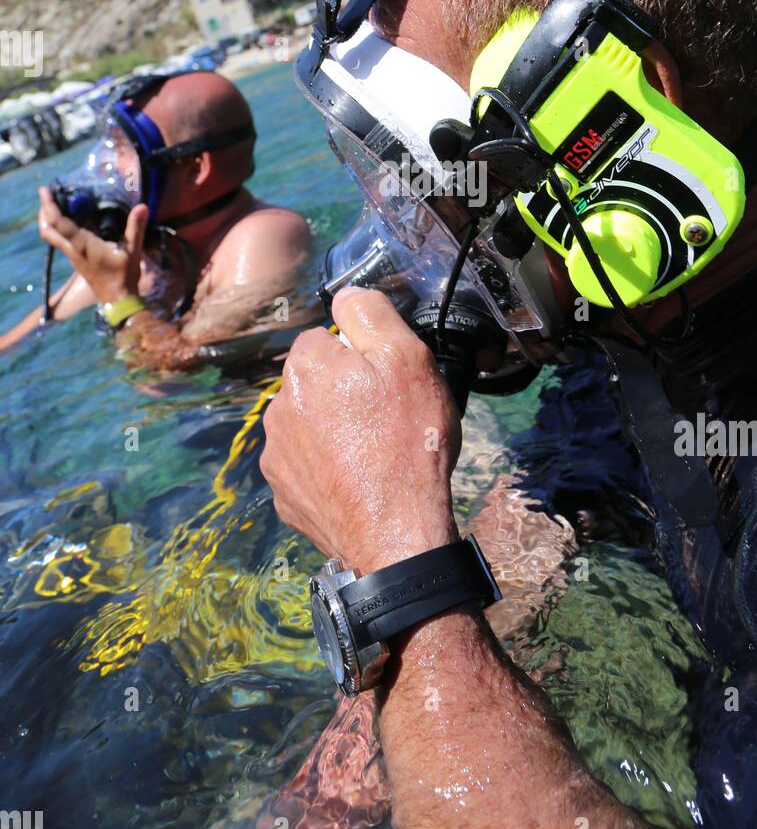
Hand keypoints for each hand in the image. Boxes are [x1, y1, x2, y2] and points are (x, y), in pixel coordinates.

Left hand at [37, 186, 147, 305]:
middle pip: (48, 230)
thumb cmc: (124, 277)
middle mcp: (73, 249)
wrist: (117, 300)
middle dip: (43, 212)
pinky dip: (59, 227)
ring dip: (49, 219)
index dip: (50, 206)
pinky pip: (61, 240)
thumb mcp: (133, 251)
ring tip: (55, 203)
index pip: (60, 223)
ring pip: (52, 236)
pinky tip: (70, 220)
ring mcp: (73, 255)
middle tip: (46, 195)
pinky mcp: (77, 259)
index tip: (44, 190)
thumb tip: (142, 206)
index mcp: (82, 245)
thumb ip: (136, 228)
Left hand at [261, 287, 461, 572]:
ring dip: (334, 431)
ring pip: (308, 425)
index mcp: (305, 366)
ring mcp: (276, 455)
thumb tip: (346, 294)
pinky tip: (359, 483)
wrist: (396, 534)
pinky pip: (306, 468)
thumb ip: (370, 313)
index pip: (327, 338)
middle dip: (344, 393)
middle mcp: (278, 406)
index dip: (361, 356)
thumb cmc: (407, 441)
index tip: (386, 381)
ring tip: (375, 454)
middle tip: (386, 419)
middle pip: (315, 382)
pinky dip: (328, 471)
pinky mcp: (283, 495)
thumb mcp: (407, 358)